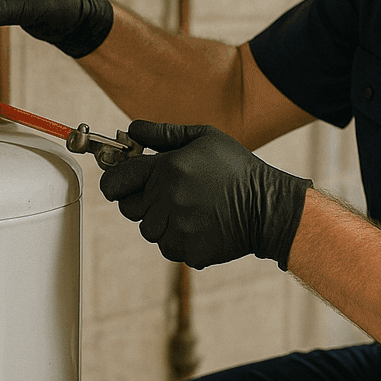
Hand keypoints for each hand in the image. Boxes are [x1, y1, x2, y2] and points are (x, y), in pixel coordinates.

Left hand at [100, 121, 311, 269]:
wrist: (268, 207)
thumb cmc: (236, 168)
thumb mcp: (203, 138)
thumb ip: (163, 133)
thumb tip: (131, 130)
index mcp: (167, 168)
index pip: (115, 181)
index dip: (112, 182)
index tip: (118, 183)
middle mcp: (168, 199)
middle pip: (128, 208)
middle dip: (140, 201)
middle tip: (166, 194)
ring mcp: (178, 228)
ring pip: (148, 230)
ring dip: (162, 221)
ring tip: (189, 209)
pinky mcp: (188, 250)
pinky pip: (168, 247)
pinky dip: (178, 239)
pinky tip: (200, 225)